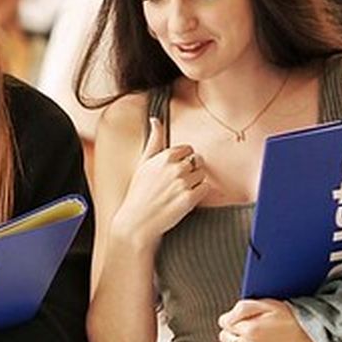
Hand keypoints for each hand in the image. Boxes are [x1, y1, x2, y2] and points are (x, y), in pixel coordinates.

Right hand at [112, 118, 208, 244]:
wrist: (136, 222)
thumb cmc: (138, 193)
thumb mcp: (143, 163)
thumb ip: (154, 140)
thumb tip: (155, 119)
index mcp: (164, 156)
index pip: (188, 149)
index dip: (184, 160)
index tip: (175, 171)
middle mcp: (175, 168)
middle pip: (197, 161)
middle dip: (191, 172)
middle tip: (176, 184)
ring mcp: (183, 183)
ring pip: (202, 175)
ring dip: (195, 183)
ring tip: (179, 192)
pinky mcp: (190, 199)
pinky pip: (205, 188)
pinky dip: (199, 193)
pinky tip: (185, 199)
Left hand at [217, 298, 322, 341]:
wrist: (316, 335)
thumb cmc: (294, 317)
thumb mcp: (268, 303)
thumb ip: (242, 309)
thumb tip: (224, 320)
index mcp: (249, 328)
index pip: (225, 324)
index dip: (233, 320)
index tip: (242, 319)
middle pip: (226, 340)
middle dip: (234, 333)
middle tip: (249, 329)